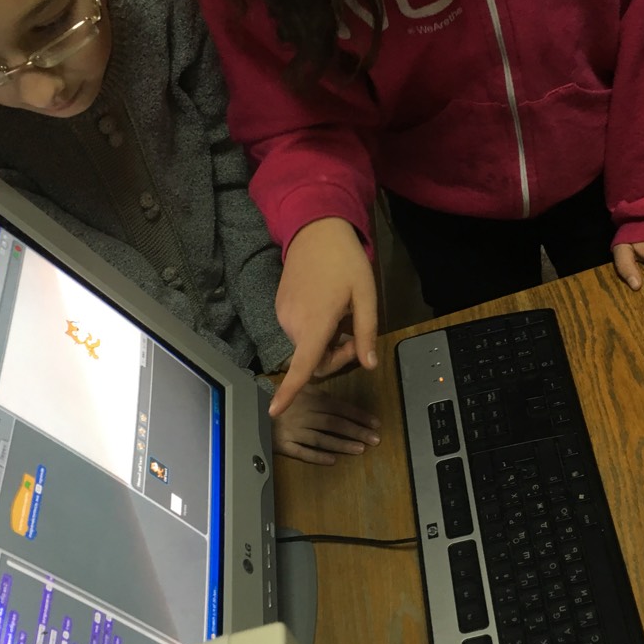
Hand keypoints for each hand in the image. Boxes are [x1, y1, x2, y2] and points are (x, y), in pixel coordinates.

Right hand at [270, 217, 377, 416]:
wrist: (315, 230)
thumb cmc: (346, 262)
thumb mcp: (366, 296)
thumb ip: (365, 333)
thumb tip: (368, 365)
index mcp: (315, 324)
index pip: (301, 367)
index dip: (289, 392)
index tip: (275, 412)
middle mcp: (293, 324)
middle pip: (312, 361)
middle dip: (334, 357)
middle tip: (354, 334)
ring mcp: (283, 315)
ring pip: (306, 347)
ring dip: (324, 342)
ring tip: (342, 315)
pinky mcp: (280, 307)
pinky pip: (298, 332)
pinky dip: (314, 331)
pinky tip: (328, 308)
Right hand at [271, 385, 380, 465]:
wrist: (249, 409)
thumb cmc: (278, 399)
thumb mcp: (298, 389)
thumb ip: (318, 394)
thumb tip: (340, 402)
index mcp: (310, 398)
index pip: (340, 407)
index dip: (359, 416)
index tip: (375, 423)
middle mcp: (305, 414)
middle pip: (335, 424)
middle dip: (357, 431)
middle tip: (375, 440)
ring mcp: (294, 431)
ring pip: (322, 439)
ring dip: (342, 444)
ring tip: (360, 450)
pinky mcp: (283, 445)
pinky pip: (303, 452)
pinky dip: (317, 457)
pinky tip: (332, 460)